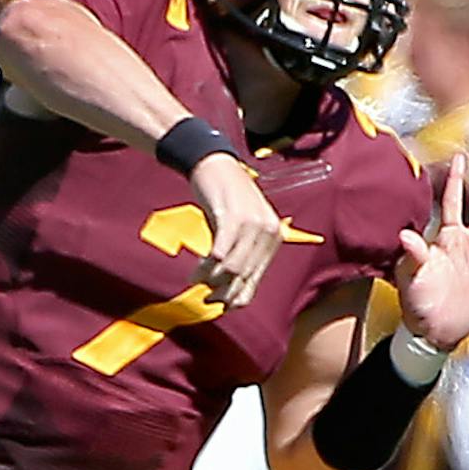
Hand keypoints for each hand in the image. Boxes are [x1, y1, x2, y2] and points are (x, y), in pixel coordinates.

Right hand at [191, 150, 283, 310]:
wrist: (215, 163)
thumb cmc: (225, 197)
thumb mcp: (240, 226)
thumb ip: (241, 253)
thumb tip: (228, 288)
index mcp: (273, 237)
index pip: (258, 277)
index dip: (239, 296)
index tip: (221, 306)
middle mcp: (268, 232)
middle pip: (245, 275)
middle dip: (224, 292)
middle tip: (206, 299)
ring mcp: (252, 224)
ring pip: (233, 267)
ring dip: (211, 279)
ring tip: (195, 280)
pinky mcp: (233, 217)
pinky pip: (220, 252)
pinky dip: (206, 265)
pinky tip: (195, 269)